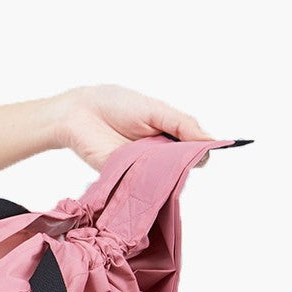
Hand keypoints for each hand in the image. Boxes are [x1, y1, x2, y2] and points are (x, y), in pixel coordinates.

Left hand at [52, 84, 216, 171]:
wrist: (79, 113)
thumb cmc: (116, 105)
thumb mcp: (155, 110)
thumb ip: (182, 124)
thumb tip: (212, 142)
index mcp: (169, 135)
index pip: (194, 149)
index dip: (201, 151)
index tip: (203, 150)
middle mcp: (157, 155)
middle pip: (181, 167)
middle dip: (184, 164)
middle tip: (179, 155)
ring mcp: (141, 168)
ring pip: (164, 180)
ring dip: (166, 174)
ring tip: (160, 161)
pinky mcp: (123, 179)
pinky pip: (142, 186)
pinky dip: (147, 183)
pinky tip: (148, 176)